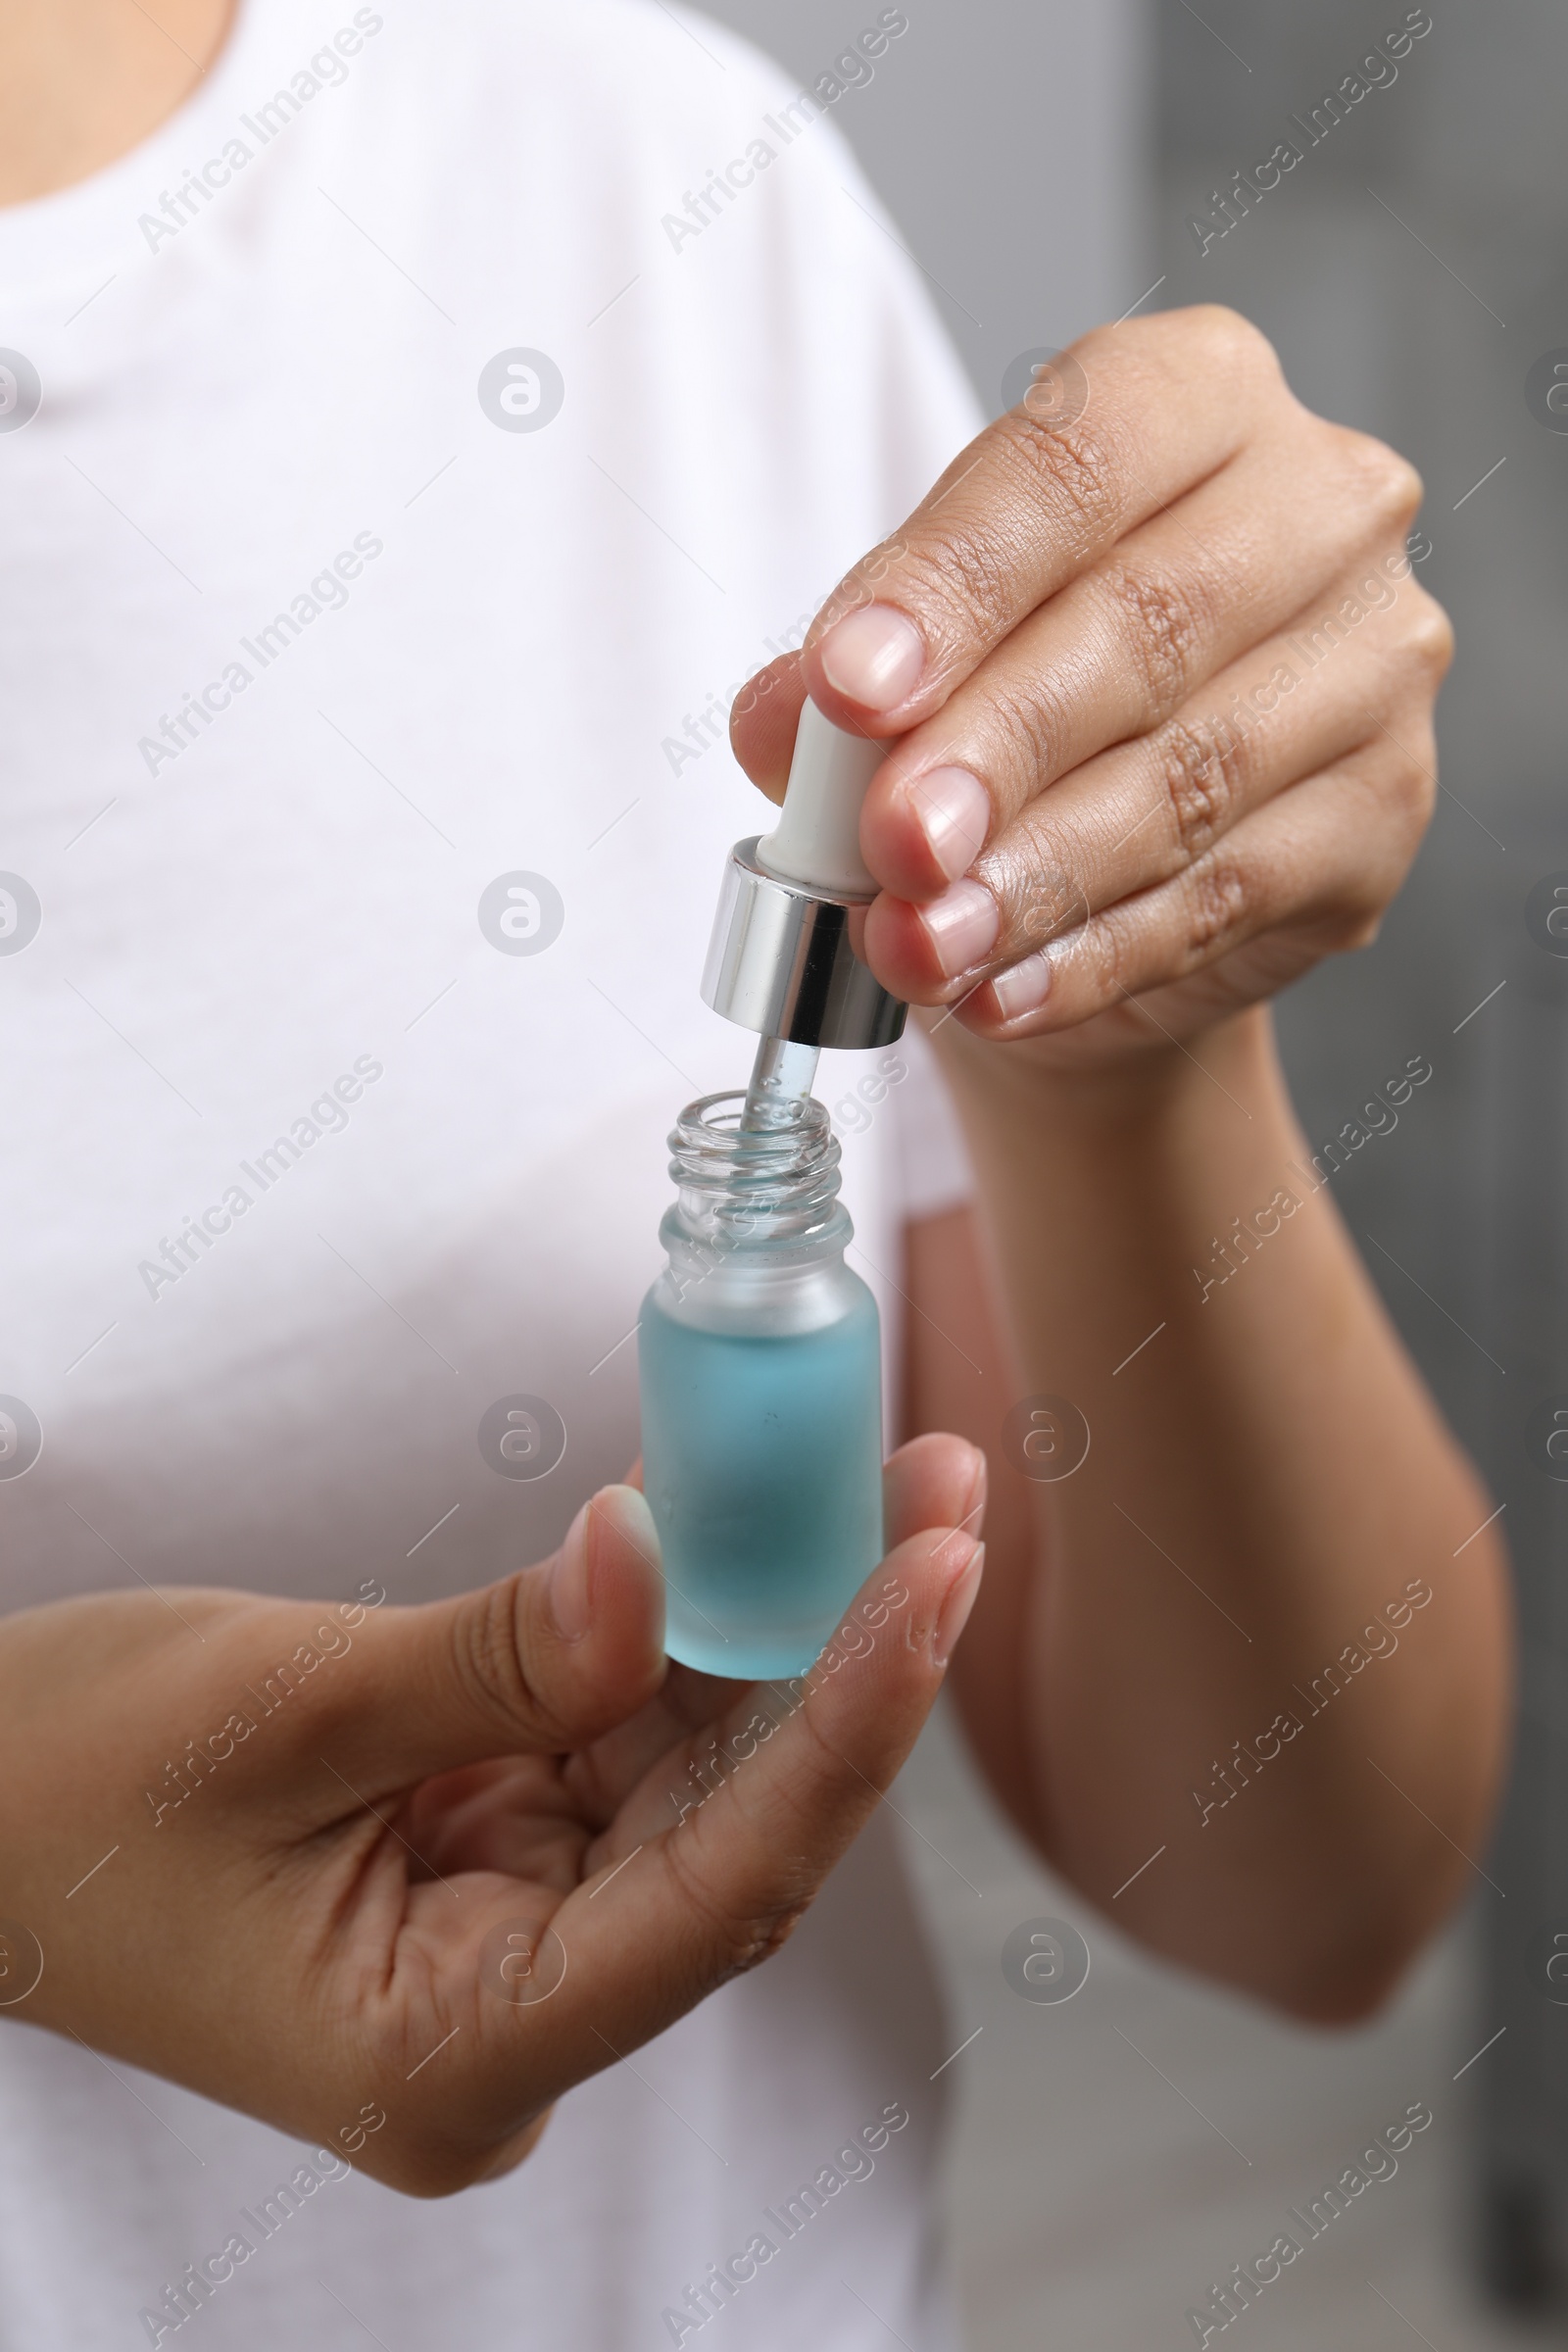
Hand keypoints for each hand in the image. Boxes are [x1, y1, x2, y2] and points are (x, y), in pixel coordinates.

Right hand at [0, 1438, 982, 2193]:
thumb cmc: (66, 1786)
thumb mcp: (284, 1709)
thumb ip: (503, 1656)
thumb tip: (665, 1558)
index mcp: (451, 2055)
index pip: (721, 1896)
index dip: (849, 1727)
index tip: (936, 1571)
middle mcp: (511, 2022)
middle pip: (739, 1837)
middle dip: (848, 1656)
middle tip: (942, 1488)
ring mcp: (511, 1945)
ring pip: (701, 1786)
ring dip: (788, 1632)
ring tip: (888, 1483)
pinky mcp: (500, 1865)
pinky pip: (630, 1749)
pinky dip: (688, 1636)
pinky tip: (758, 1528)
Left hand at [730, 305, 1450, 1070]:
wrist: (1117, 864)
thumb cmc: (1016, 716)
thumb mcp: (908, 673)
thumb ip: (843, 686)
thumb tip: (790, 722)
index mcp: (1191, 397)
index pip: (1074, 463)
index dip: (955, 581)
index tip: (852, 687)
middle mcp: (1317, 500)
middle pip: (1148, 621)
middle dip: (996, 748)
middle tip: (893, 843)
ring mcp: (1375, 657)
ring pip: (1192, 776)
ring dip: (1037, 877)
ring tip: (923, 944)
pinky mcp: (1386, 811)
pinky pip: (1228, 892)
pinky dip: (1095, 954)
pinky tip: (1001, 991)